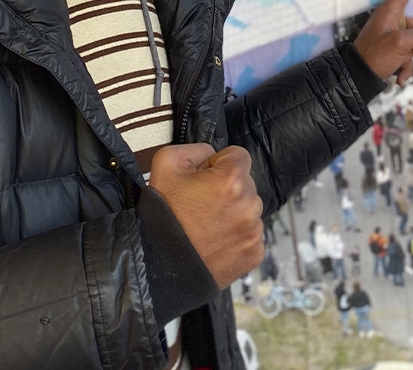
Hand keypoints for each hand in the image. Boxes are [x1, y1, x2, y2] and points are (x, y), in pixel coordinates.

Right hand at [148, 144, 263, 289]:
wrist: (159, 263)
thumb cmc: (163, 214)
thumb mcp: (166, 163)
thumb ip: (197, 148)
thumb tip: (213, 154)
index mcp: (233, 180)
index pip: (239, 155)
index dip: (219, 163)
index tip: (204, 178)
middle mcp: (250, 205)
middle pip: (246, 183)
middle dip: (227, 188)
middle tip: (201, 204)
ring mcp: (254, 231)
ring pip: (249, 209)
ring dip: (233, 211)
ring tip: (206, 224)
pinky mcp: (254, 253)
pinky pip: (251, 234)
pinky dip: (237, 235)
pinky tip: (215, 240)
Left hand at [354, 0, 412, 84]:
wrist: (356, 77)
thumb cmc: (374, 56)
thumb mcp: (401, 44)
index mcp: (390, 12)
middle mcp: (391, 21)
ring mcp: (390, 34)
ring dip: (412, 61)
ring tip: (404, 76)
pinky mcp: (389, 48)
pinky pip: (405, 55)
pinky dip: (404, 68)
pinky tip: (399, 80)